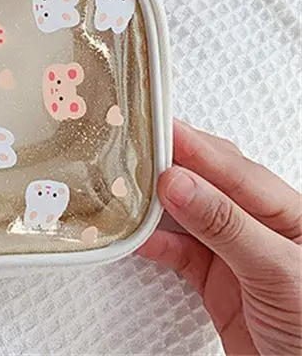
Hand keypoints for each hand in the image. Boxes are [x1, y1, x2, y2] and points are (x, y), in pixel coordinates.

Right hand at [138, 120, 300, 354]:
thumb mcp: (278, 272)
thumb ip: (227, 225)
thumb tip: (180, 184)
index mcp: (288, 212)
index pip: (230, 165)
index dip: (189, 142)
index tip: (150, 124)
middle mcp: (261, 227)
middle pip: (205, 181)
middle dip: (167, 164)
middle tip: (129, 149)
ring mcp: (238, 255)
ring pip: (186, 214)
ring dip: (154, 203)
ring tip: (124, 187)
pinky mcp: (219, 284)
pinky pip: (178, 252)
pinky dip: (154, 243)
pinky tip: (136, 236)